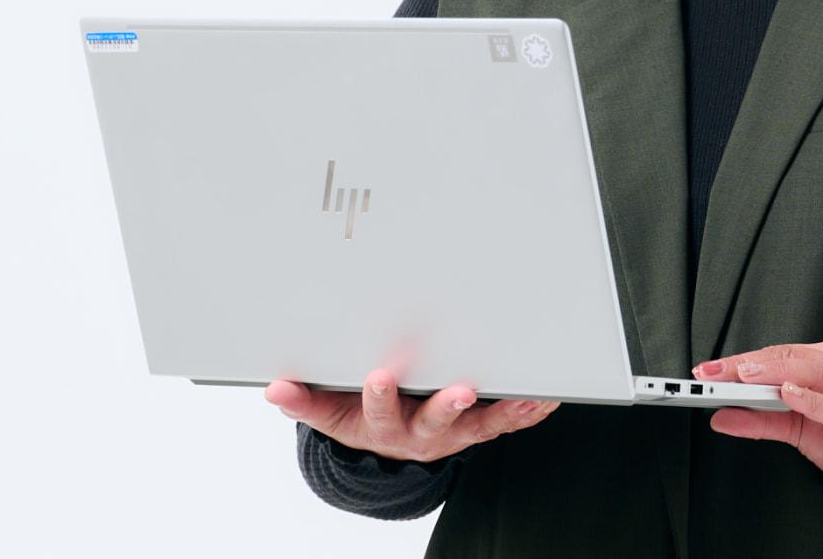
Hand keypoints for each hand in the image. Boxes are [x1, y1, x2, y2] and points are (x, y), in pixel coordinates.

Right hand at [265, 368, 558, 463]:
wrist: (388, 445)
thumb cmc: (359, 416)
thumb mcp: (328, 413)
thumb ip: (304, 400)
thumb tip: (275, 389)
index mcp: (381, 424)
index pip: (376, 411)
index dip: (378, 395)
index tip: (379, 376)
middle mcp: (419, 433)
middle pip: (433, 420)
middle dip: (445, 405)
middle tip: (460, 389)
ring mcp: (452, 431)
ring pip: (479, 424)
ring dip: (503, 411)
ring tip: (527, 397)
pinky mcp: (477, 426)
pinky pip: (505, 422)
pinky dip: (526, 411)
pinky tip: (546, 399)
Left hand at [697, 339, 822, 489]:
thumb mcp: (796, 427)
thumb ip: (759, 420)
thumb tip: (720, 417)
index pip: (779, 353)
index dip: (742, 360)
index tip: (710, 369)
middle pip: (792, 357)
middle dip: (750, 364)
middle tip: (718, 372)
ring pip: (814, 372)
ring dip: (776, 372)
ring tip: (747, 376)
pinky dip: (809, 400)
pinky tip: (789, 394)